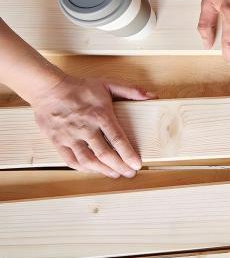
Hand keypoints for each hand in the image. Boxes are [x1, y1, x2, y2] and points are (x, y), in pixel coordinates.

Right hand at [28, 76, 155, 177]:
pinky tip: (94, 170)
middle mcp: (86, 128)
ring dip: (103, 170)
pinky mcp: (58, 142)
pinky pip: (71, 161)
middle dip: (120, 166)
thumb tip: (152, 96)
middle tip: (130, 173)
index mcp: (100, 115)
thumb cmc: (80, 87)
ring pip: (88, 160)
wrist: (48, 88)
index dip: (128, 154)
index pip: (117, 139)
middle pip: (105, 154)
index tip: (137, 164)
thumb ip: (131, 90)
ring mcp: (70, 136)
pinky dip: (84, 168)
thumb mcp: (108, 84)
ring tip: (115, 174)